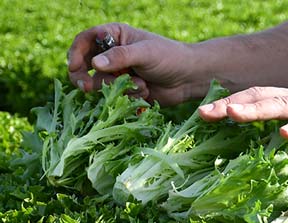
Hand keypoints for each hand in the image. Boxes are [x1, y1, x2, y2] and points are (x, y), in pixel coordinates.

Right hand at [67, 23, 196, 105]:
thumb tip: (95, 63)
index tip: (73, 67)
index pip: (84, 41)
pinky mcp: (125, 90)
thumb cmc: (169, 58)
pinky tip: (146, 92)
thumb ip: (120, 57)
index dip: (75, 54)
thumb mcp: (145, 53)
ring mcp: (118, 73)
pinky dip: (129, 96)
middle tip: (86, 87)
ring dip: (118, 88)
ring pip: (100, 85)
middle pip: (84, 65)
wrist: (189, 78)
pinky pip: (115, 97)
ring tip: (141, 85)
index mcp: (114, 36)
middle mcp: (112, 54)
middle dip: (86, 77)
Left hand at [198, 85, 287, 147]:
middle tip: (204, 113)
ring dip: (257, 109)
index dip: (230, 105)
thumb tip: (272, 148)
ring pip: (283, 103)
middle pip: (261, 97)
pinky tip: (285, 134)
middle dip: (231, 105)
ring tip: (232, 115)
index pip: (256, 98)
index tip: (204, 115)